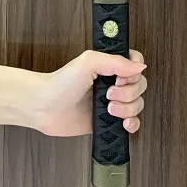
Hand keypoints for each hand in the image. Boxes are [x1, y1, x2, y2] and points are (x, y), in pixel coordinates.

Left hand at [32, 50, 146, 137]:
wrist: (46, 108)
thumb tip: (140, 66)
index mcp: (109, 66)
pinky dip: (133, 124)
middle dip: (129, 92)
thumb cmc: (61, 83)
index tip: (121, 77)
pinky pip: (132, 123)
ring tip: (108, 108)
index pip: (136, 63)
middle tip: (109, 93)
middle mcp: (113, 82)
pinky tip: (124, 124)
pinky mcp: (109, 121)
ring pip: (138, 105)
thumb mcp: (88, 62)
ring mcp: (113, 103)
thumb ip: (116, 62)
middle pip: (140, 85)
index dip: (134, 71)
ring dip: (127, 108)